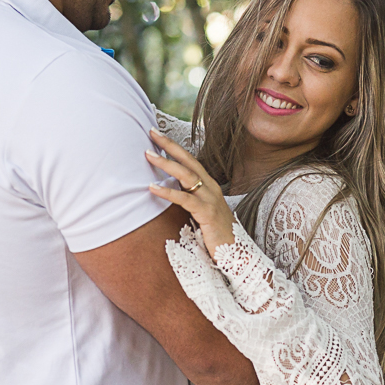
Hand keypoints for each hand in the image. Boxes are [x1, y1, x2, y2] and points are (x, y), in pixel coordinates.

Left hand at [146, 129, 235, 257]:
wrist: (237, 252)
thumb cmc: (216, 233)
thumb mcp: (202, 211)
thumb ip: (190, 199)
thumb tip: (170, 191)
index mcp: (209, 185)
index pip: (190, 160)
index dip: (174, 147)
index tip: (158, 135)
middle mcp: (210, 187)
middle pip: (188, 160)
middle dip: (169, 145)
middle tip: (152, 132)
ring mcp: (210, 199)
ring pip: (186, 175)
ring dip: (166, 163)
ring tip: (148, 155)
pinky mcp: (206, 213)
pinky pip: (184, 199)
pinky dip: (167, 192)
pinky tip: (152, 187)